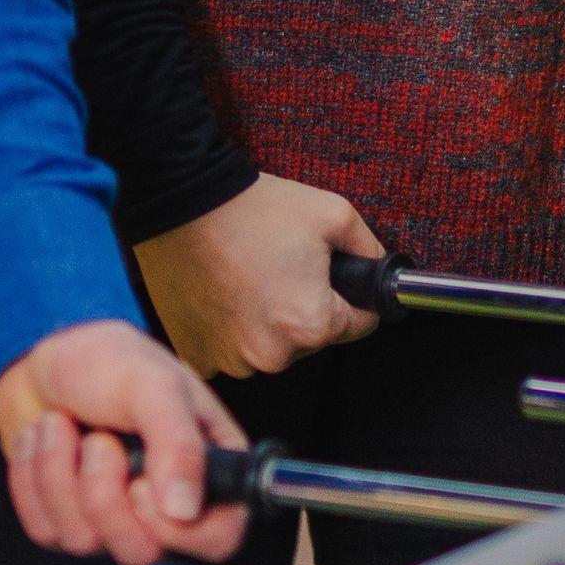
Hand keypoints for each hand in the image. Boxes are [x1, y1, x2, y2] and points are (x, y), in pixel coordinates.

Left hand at [0, 318, 250, 564]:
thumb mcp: (154, 386)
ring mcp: (111, 517)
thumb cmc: (109, 361)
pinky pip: (45, 531)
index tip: (142, 486)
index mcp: (206, 466)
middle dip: (103, 494)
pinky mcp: (63, 520)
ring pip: (85, 541)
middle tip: (98, 441)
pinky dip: (32, 480)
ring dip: (60, 475)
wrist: (42, 356)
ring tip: (63, 426)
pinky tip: (43, 440)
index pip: (218, 537)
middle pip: (141, 551)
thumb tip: (186, 511)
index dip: (182, 532)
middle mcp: (163, 502)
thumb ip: (178, 445)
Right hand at [135, 173, 384, 382]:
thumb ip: (370, 250)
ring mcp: (228, 360)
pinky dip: (235, 326)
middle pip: (313, 339)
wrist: (184, 203)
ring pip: (272, 346)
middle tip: (286, 267)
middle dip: (308, 307)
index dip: (353, 297)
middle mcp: (269, 356)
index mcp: (310, 326)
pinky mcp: (197, 354)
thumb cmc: (254, 210)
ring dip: (269, 321)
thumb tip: (380, 271)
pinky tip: (228, 292)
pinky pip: (232, 349)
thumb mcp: (335, 215)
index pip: (359, 326)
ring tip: (253, 276)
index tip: (332, 277)